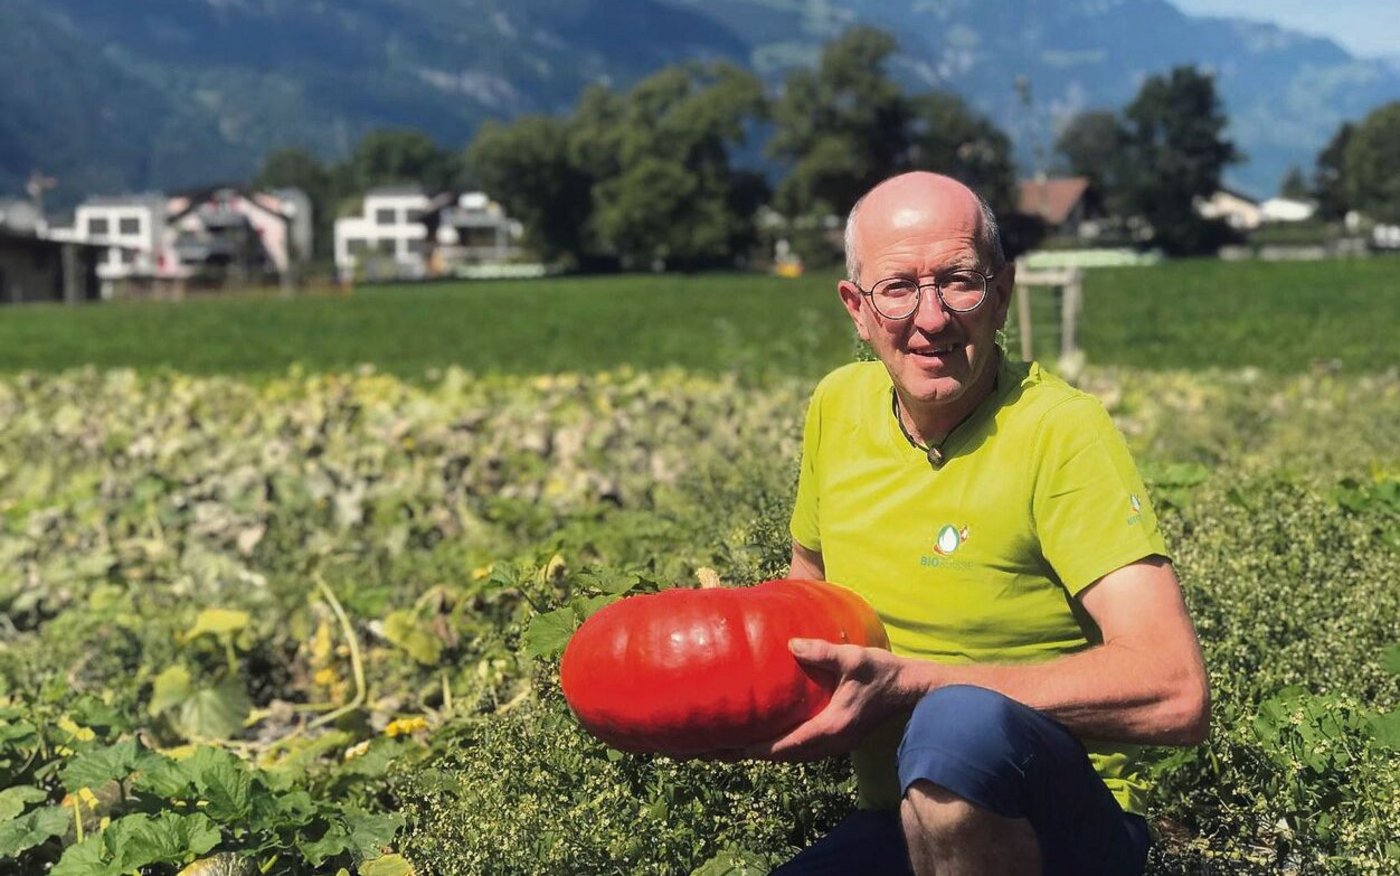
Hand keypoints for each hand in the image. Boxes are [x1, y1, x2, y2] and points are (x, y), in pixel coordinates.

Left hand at [744, 637, 906, 761]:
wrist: (912, 690)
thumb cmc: (883, 673)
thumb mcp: (853, 659)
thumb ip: (823, 653)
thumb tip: (791, 644)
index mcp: (831, 728)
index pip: (787, 745)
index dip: (758, 748)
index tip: (732, 748)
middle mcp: (831, 743)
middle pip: (785, 756)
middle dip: (753, 754)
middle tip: (720, 749)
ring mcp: (837, 744)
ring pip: (794, 755)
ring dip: (767, 752)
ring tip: (737, 746)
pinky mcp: (840, 738)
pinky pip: (804, 748)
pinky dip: (783, 746)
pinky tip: (770, 735)